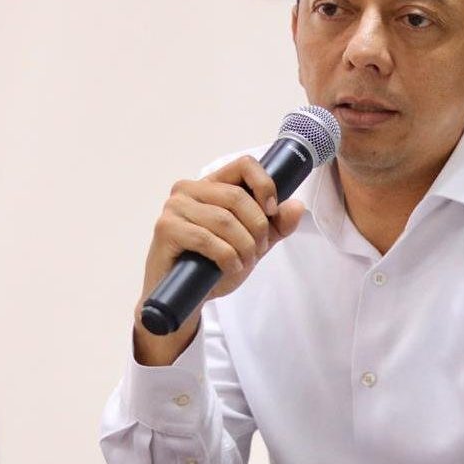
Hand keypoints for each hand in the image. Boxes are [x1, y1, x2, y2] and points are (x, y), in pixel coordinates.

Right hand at [134, 155, 305, 364]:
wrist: (185, 297)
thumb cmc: (214, 266)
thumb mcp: (253, 244)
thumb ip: (276, 226)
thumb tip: (297, 206)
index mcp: (211, 185)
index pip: (244, 165)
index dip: (265, 185)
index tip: (272, 211)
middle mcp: (189, 189)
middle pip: (237, 196)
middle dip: (257, 227)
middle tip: (258, 250)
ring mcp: (174, 207)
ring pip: (224, 219)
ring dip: (243, 246)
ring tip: (244, 262)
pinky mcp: (165, 228)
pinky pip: (206, 238)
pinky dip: (226, 256)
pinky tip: (230, 267)